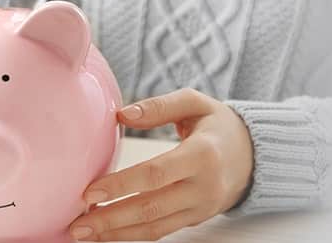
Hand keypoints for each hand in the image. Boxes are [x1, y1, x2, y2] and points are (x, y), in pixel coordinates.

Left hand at [69, 88, 254, 240]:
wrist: (254, 155)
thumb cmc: (218, 125)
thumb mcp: (195, 103)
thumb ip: (159, 106)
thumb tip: (123, 114)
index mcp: (202, 154)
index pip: (156, 174)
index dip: (122, 185)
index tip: (89, 192)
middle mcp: (203, 187)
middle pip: (151, 208)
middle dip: (111, 220)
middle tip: (77, 224)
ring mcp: (200, 208)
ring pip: (155, 227)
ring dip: (117, 234)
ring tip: (83, 234)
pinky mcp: (195, 219)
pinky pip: (161, 231)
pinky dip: (132, 235)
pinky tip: (107, 234)